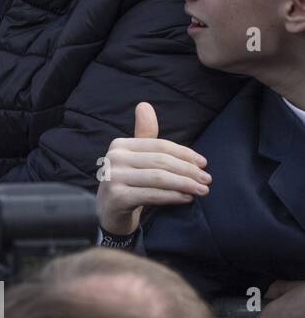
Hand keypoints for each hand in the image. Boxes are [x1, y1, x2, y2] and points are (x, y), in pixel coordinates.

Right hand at [96, 102, 210, 236]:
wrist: (109, 212)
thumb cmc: (128, 182)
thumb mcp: (136, 158)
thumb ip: (144, 135)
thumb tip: (144, 105)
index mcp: (120, 145)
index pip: (160, 146)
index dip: (184, 154)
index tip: (203, 163)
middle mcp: (113, 158)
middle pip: (160, 161)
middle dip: (188, 170)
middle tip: (207, 179)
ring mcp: (113, 177)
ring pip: (159, 178)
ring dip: (185, 184)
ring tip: (202, 190)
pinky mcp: (117, 197)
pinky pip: (152, 195)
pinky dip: (173, 196)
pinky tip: (186, 198)